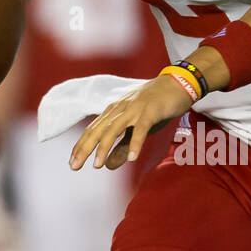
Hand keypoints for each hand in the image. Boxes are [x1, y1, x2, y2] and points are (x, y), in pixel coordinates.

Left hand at [69, 73, 193, 170]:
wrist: (177, 85)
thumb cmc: (156, 107)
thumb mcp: (136, 128)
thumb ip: (122, 146)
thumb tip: (107, 165)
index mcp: (115, 111)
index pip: (93, 130)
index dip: (82, 146)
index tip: (72, 162)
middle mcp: (120, 109)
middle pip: (99, 130)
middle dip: (85, 148)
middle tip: (75, 166)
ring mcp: (135, 109)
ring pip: (115, 129)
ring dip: (104, 147)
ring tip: (97, 165)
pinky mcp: (150, 111)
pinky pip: (141, 129)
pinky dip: (135, 143)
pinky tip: (131, 158)